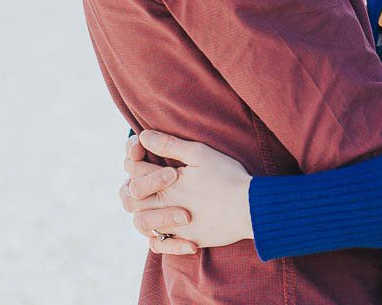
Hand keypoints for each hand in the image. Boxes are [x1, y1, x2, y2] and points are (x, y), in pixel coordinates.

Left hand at [119, 130, 253, 253]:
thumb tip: (143, 136)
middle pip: (131, 198)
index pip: (134, 170)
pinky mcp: (186, 240)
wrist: (249, 208)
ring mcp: (173, 227)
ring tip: (153, 202)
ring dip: (143, 210)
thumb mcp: (199, 153)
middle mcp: (163, 207)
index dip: (134, 157)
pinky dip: (158, 238)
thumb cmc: (227, 177)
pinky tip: (167, 229)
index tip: (141, 152)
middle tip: (145, 177)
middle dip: (134, 185)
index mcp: (164, 184)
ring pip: (141, 223)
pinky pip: (159, 245)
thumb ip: (169, 145)